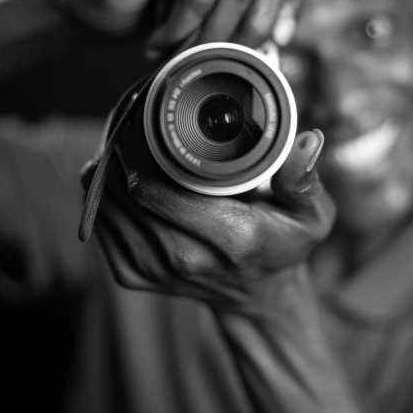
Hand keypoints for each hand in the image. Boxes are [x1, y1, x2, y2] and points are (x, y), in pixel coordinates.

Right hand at [53, 0, 320, 55]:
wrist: (91, 6)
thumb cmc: (158, 10)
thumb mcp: (219, 7)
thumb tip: (324, 0)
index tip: (278, 40)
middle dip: (259, 23)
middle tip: (227, 56)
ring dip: (217, 32)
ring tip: (187, 51)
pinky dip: (184, 27)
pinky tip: (161, 40)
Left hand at [97, 112, 334, 307]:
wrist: (257, 296)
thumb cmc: (282, 245)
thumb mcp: (312, 215)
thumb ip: (305, 179)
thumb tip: (307, 140)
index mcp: (229, 238)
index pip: (156, 189)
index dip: (139, 147)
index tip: (145, 116)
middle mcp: (183, 258)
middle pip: (124, 191)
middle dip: (123, 149)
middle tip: (136, 119)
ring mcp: (150, 269)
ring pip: (107, 202)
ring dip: (111, 168)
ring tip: (130, 142)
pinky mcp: (130, 274)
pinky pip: (101, 220)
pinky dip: (106, 192)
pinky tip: (125, 174)